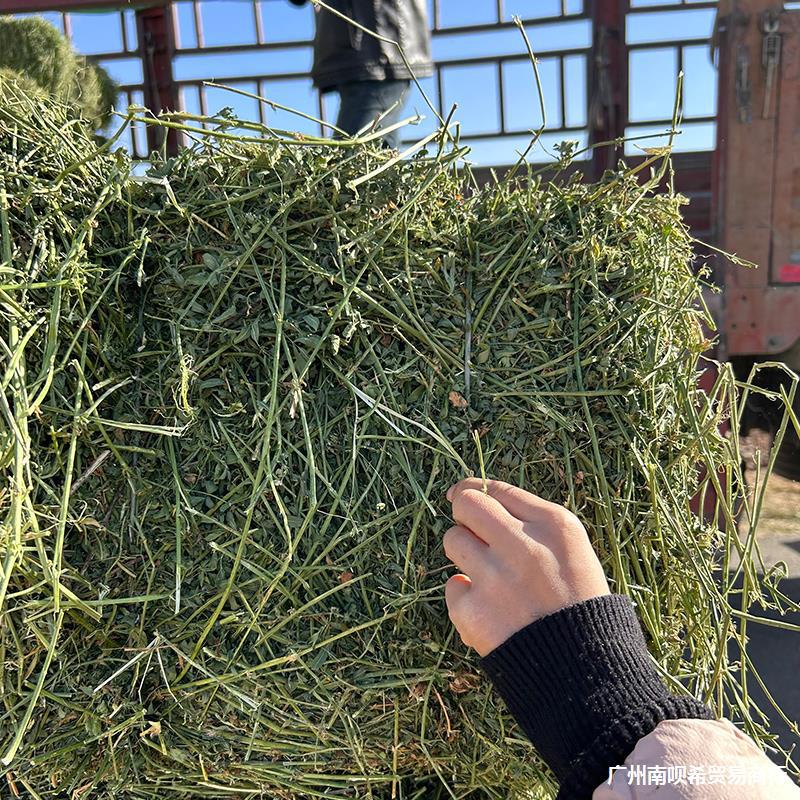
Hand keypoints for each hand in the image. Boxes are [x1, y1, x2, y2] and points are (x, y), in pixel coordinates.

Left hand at [443, 478, 609, 655]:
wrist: (585, 673)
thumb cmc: (581, 606)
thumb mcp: (575, 551)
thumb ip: (533, 522)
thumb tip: (480, 498)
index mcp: (554, 526)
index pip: (497, 489)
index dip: (475, 489)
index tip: (462, 494)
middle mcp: (523, 545)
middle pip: (467, 503)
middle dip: (464, 513)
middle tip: (472, 530)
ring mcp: (495, 578)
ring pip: (453, 540)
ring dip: (464, 554)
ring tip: (490, 576)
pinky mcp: (473, 611)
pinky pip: (452, 587)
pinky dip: (465, 598)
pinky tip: (490, 611)